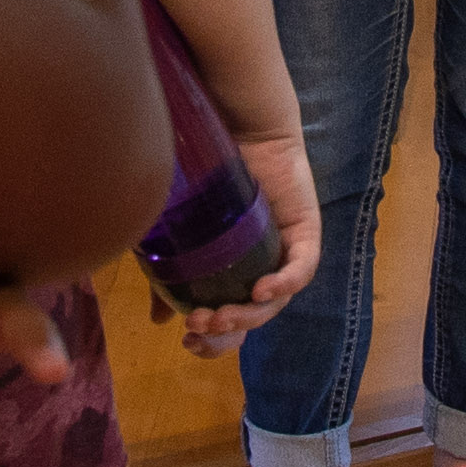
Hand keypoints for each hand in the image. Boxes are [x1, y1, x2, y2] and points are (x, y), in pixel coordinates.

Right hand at [173, 126, 322, 355]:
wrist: (232, 123)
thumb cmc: (203, 174)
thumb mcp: (181, 234)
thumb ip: (172, 277)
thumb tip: (159, 321)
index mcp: (235, 272)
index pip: (231, 321)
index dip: (213, 341)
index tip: (186, 343)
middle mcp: (262, 266)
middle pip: (254, 317)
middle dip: (227, 331)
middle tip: (197, 329)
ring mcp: (285, 251)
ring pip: (275, 300)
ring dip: (248, 314)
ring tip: (217, 315)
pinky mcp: (306, 232)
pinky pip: (301, 268)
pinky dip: (283, 283)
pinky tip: (260, 290)